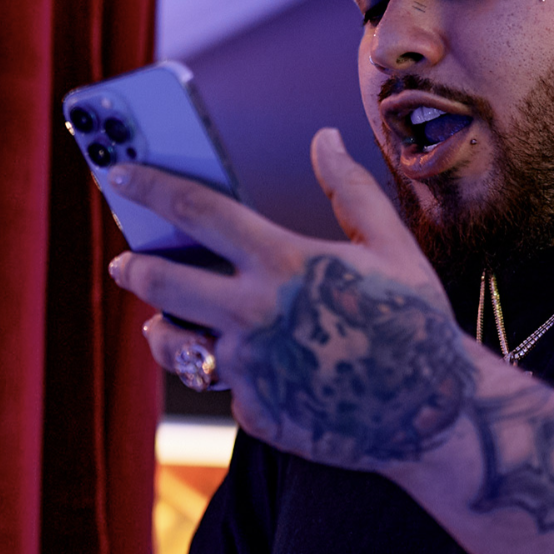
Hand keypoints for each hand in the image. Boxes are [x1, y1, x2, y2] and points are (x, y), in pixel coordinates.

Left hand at [107, 128, 476, 469]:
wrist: (434, 414)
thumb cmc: (417, 323)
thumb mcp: (392, 247)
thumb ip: (350, 190)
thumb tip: (325, 139)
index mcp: (284, 262)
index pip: (196, 211)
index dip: (150, 186)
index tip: (120, 173)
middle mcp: (255, 315)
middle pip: (159, 282)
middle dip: (133, 267)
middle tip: (125, 262)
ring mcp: (250, 369)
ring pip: (174, 343)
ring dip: (164, 327)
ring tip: (166, 320)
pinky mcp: (254, 412)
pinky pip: (223, 384)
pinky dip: (231, 372)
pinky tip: (253, 365)